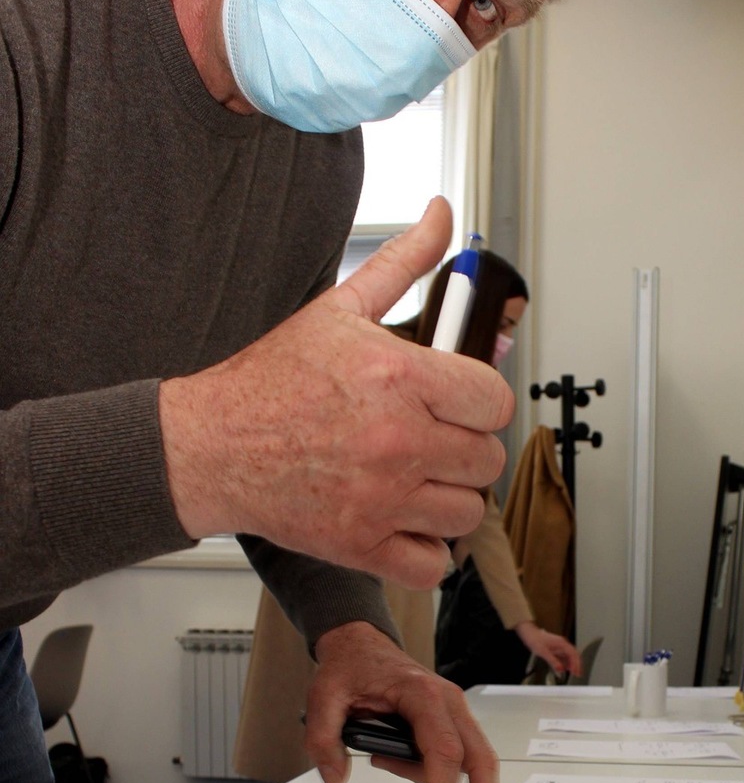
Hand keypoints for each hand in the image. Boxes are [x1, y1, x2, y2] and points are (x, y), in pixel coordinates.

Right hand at [159, 198, 513, 589]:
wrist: (210, 445)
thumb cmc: (270, 382)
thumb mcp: (341, 309)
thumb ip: (403, 263)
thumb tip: (442, 216)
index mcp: (400, 378)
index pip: (494, 401)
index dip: (480, 401)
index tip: (459, 403)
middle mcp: (398, 441)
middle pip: (486, 459)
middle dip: (464, 448)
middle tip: (433, 439)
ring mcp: (382, 498)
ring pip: (467, 513)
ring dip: (449, 498)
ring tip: (418, 479)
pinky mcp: (361, 544)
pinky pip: (432, 565)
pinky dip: (426, 550)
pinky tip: (405, 521)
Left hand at [306, 622, 500, 782]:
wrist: (361, 644)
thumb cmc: (350, 665)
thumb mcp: (323, 696)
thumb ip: (324, 738)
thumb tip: (335, 778)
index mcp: (421, 693)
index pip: (443, 748)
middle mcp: (448, 700)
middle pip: (480, 756)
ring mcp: (453, 710)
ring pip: (474, 758)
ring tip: (383, 760)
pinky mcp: (450, 719)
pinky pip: (459, 754)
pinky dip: (443, 775)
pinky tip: (397, 761)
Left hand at [515, 621, 581, 677]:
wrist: (529, 633)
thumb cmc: (535, 640)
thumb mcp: (543, 652)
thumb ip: (553, 661)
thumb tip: (560, 669)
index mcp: (561, 643)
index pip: (573, 654)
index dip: (576, 663)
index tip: (576, 671)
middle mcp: (562, 644)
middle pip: (573, 654)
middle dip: (576, 664)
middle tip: (577, 674)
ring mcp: (559, 646)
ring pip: (569, 656)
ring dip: (571, 664)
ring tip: (572, 672)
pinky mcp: (556, 648)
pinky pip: (563, 656)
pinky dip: (565, 662)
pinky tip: (564, 668)